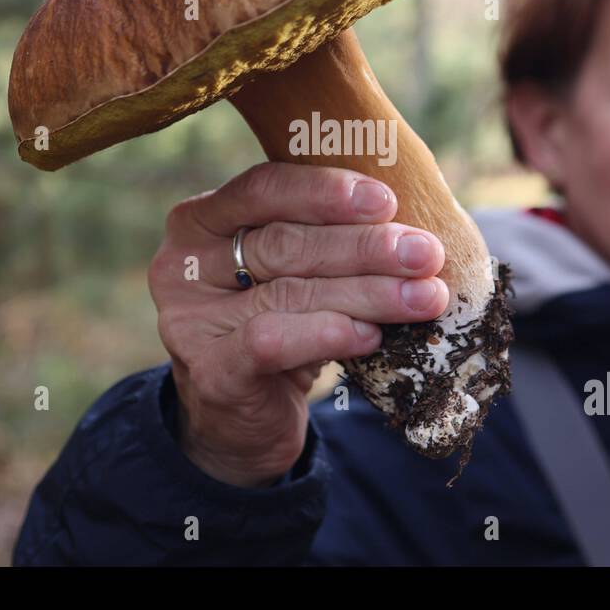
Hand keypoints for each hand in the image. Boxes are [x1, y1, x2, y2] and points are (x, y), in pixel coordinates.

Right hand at [148, 161, 447, 487]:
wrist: (242, 420)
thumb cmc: (278, 323)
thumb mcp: (292, 272)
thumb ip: (324, 234)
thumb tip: (408, 214)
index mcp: (200, 221)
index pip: (262, 189)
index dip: (326, 191)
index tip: (387, 200)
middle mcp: (183, 266)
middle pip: (284, 243)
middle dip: (365, 247)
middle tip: (426, 252)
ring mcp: (191, 322)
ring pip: (290, 294)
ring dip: (368, 293)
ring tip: (424, 296)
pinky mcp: (212, 373)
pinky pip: (273, 342)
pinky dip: (327, 334)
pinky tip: (370, 334)